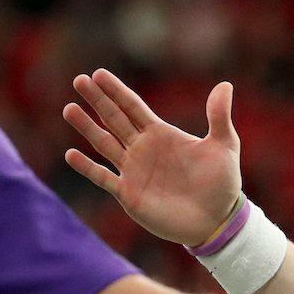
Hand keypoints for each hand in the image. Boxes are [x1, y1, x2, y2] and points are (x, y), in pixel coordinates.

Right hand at [64, 69, 243, 246]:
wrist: (216, 220)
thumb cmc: (222, 183)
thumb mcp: (224, 146)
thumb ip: (219, 117)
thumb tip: (225, 84)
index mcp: (161, 134)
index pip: (132, 107)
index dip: (116, 91)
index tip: (98, 74)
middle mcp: (143, 148)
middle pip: (114, 119)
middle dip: (97, 100)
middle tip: (79, 80)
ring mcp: (133, 170)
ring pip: (104, 143)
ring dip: (86, 127)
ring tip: (69, 109)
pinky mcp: (128, 193)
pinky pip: (102, 177)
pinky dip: (87, 167)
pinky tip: (71, 154)